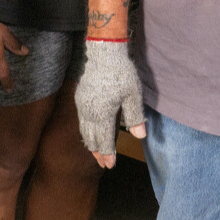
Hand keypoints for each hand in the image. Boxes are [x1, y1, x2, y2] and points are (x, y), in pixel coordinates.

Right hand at [74, 38, 143, 168]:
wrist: (103, 53)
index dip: (108, 154)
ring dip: (90, 143)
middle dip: (98, 153)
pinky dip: (86, 131)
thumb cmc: (121, 73)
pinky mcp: (80, 98)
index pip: (104, 140)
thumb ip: (135, 116)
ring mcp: (82, 105)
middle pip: (92, 138)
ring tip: (95, 153)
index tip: (110, 165)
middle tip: (103, 165)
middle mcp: (89, 112)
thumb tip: (140, 136)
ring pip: (84, 130)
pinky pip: (81, 121)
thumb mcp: (133, 95)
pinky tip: (90, 133)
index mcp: (103, 114)